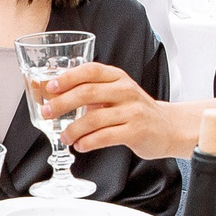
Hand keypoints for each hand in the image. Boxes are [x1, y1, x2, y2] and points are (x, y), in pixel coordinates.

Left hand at [45, 62, 193, 158]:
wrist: (168, 127)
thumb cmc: (135, 110)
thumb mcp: (117, 92)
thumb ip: (92, 91)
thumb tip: (55, 96)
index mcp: (118, 77)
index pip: (90, 70)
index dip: (68, 78)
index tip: (50, 87)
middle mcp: (125, 91)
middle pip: (87, 93)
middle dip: (62, 103)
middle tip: (47, 113)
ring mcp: (132, 111)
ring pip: (93, 119)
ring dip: (73, 129)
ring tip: (64, 136)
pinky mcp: (136, 132)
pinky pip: (105, 137)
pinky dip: (88, 142)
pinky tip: (80, 145)